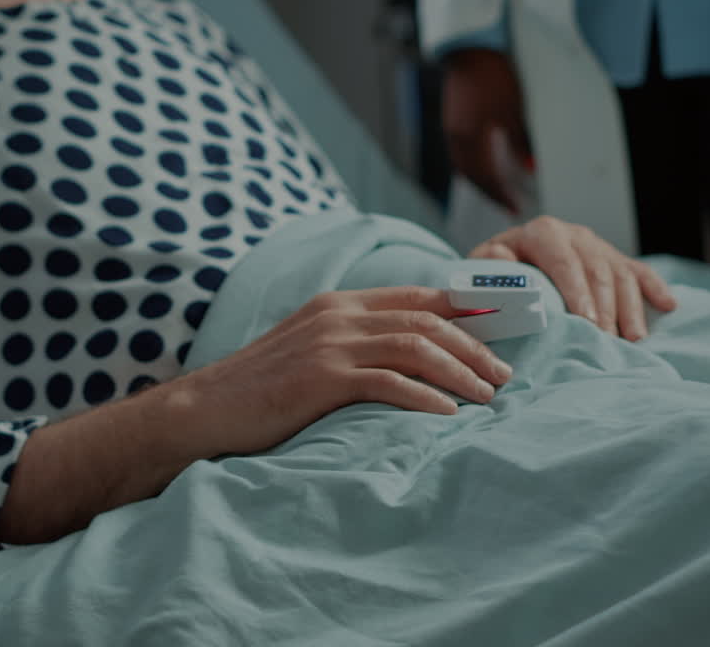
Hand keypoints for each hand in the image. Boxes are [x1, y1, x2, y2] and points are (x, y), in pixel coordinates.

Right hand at [175, 287, 514, 455]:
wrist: (205, 409)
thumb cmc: (259, 390)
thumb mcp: (309, 352)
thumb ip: (352, 344)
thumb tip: (406, 358)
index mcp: (338, 303)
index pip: (416, 296)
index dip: (465, 310)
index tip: (500, 331)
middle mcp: (338, 314)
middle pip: (426, 318)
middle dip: (474, 344)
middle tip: (504, 374)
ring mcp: (329, 343)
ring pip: (415, 345)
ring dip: (460, 371)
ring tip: (488, 396)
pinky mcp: (321, 377)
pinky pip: (388, 381)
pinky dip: (424, 397)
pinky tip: (447, 415)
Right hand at [442, 49, 532, 213]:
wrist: (469, 44)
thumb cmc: (492, 73)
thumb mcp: (513, 108)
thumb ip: (521, 140)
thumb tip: (531, 167)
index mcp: (470, 139)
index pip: (486, 178)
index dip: (500, 195)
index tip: (514, 208)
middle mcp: (456, 137)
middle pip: (471, 176)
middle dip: (488, 192)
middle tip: (505, 203)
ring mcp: (452, 126)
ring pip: (464, 164)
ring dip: (479, 178)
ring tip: (495, 186)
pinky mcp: (453, 116)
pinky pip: (460, 150)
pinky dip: (473, 162)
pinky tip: (483, 159)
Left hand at [470, 216, 677, 340]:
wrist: (510, 254)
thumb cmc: (497, 266)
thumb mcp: (485, 262)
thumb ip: (489, 265)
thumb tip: (500, 272)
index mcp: (543, 232)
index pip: (564, 261)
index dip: (577, 291)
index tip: (585, 320)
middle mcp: (575, 235)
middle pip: (598, 270)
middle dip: (604, 307)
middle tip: (607, 340)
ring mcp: (599, 246)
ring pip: (621, 275)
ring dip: (630, 308)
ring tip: (633, 339)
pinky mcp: (616, 258)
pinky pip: (640, 272)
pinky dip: (654, 289)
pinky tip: (668, 306)